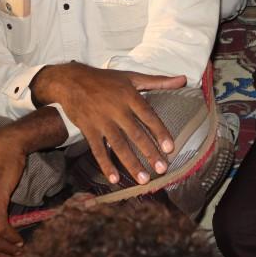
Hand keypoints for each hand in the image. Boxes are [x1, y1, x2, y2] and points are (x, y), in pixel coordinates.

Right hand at [31, 63, 186, 186]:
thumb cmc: (105, 79)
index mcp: (130, 96)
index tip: (170, 148)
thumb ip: (158, 81)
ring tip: (143, 179)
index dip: (159, 132)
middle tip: (162, 169)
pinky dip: (105, 164)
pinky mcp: (88, 130)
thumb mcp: (132, 77)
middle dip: (149, 153)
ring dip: (131, 163)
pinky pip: (98, 150)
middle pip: (135, 134)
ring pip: (119, 145)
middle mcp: (117, 109)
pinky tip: (115, 178)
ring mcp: (102, 121)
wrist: (71, 81)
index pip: (148, 116)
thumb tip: (184, 79)